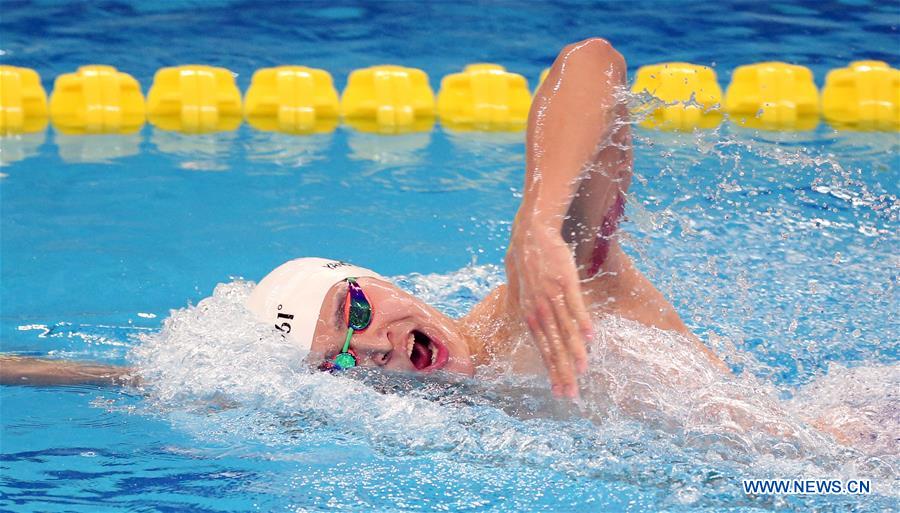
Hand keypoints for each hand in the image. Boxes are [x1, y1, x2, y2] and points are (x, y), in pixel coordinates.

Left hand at [505, 213, 592, 397]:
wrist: (530, 233)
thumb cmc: (526, 261)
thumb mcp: (520, 290)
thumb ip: (528, 310)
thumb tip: (532, 324)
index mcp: (529, 314)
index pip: (542, 349)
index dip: (551, 370)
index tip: (559, 390)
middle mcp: (539, 309)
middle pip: (553, 346)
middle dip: (562, 372)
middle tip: (571, 394)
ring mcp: (552, 296)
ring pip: (565, 330)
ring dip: (575, 352)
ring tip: (583, 372)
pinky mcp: (565, 282)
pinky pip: (576, 306)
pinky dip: (583, 322)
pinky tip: (591, 338)